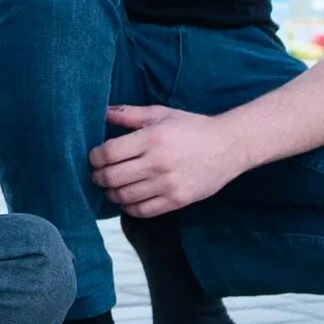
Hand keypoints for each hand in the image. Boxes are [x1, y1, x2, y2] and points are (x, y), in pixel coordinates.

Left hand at [93, 105, 250, 218]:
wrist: (229, 146)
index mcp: (152, 138)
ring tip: (111, 187)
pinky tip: (128, 199)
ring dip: (111, 193)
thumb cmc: (193, 127)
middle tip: (96, 174)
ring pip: (124, 196)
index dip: (95, 157)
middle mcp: (158, 162)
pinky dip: (129, 208)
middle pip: (112, 177)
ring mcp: (168, 184)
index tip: (94, 157)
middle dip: (98, 177)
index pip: (109, 153)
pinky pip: (143, 211)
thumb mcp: (161, 114)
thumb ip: (130, 114)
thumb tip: (102, 112)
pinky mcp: (177, 200)